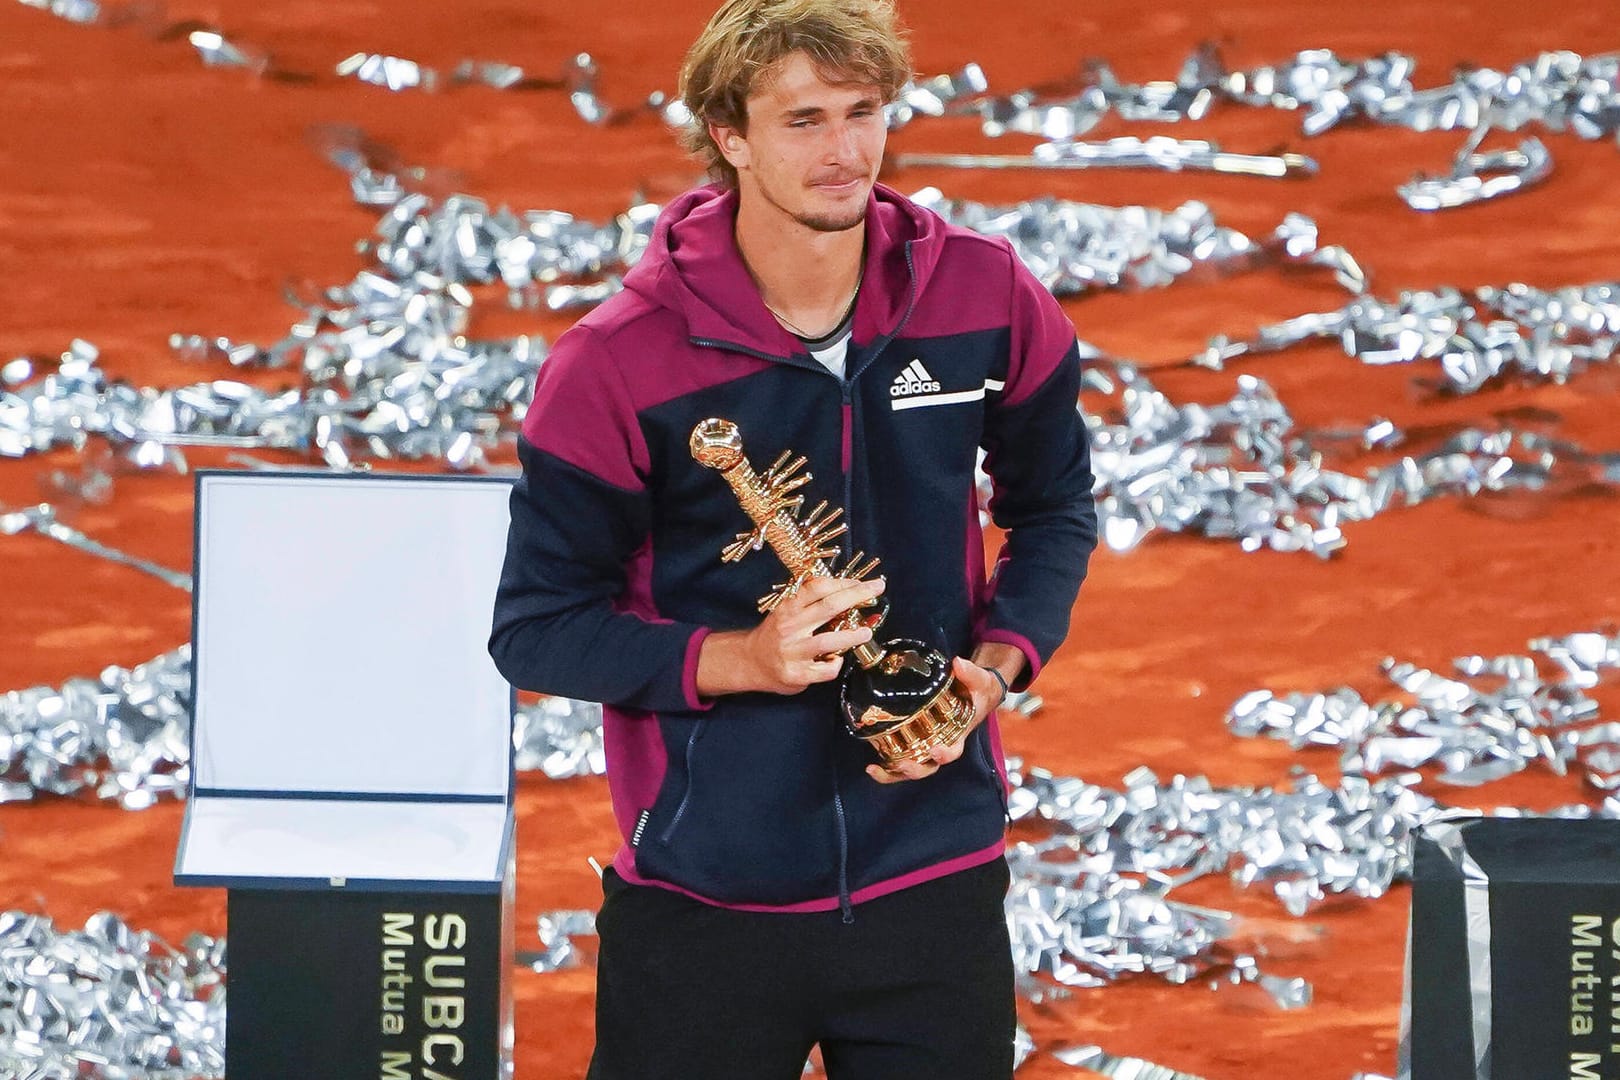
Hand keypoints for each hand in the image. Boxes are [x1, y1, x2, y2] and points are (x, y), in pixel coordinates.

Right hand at [695, 575, 884, 696]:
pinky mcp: (796, 674)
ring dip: (852, 635)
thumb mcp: (788, 614)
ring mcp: (793, 652)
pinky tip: (838, 659)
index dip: (843, 582)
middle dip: (856, 595)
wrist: (750, 662)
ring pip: (828, 641)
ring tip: (866, 632)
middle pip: (828, 607)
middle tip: (876, 589)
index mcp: (788, 608)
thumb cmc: (776, 635)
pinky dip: (837, 664)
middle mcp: (789, 627)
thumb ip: (814, 607)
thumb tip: (854, 600)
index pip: (817, 587)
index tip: (862, 582)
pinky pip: (825, 669)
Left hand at [865, 656, 1006, 784]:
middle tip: (901, 763)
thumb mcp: (979, 681)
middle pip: (928, 767)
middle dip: (914, 768)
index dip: (945, 754)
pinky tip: (870, 766)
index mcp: (957, 736)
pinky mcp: (911, 742)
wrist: (972, 694)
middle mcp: (940, 746)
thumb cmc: (976, 692)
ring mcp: (924, 746)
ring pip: (910, 768)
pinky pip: (898, 758)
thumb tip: (957, 664)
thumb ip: (970, 674)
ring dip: (893, 773)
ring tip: (874, 769)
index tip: (936, 751)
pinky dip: (885, 767)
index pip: (953, 751)